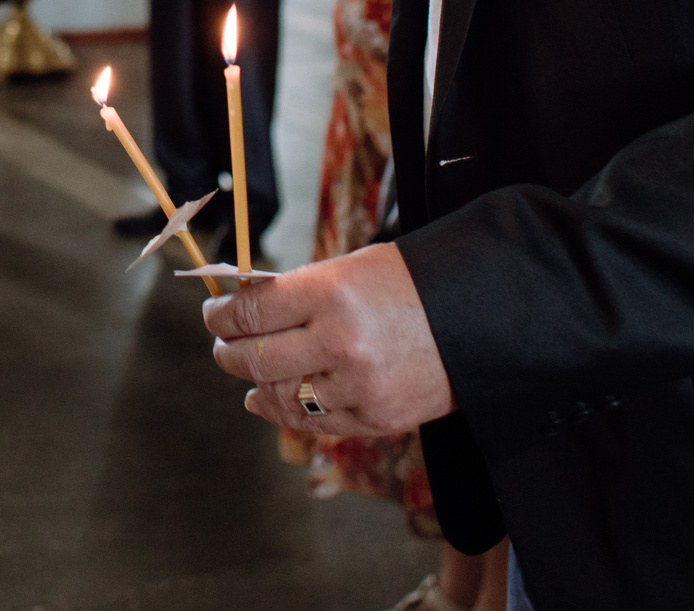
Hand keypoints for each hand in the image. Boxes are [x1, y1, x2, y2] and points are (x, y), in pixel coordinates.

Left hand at [206, 243, 453, 436]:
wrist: (479, 319)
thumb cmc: (407, 285)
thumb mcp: (348, 269)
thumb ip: (296, 291)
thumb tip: (240, 309)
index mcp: (330, 292)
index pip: (250, 312)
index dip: (221, 316)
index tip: (214, 315)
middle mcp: (340, 342)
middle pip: (255, 359)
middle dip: (227, 352)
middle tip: (222, 345)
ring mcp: (359, 387)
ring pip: (280, 397)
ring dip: (255, 386)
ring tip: (248, 375)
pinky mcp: (377, 419)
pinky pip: (314, 423)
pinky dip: (285, 413)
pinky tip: (268, 401)